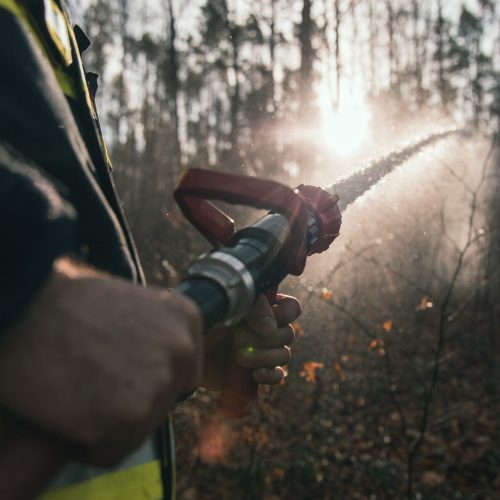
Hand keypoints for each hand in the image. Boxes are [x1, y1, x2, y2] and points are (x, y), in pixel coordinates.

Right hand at [0, 258, 202, 465]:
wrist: (24, 305)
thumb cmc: (67, 301)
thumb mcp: (132, 303)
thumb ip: (155, 334)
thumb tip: (154, 368)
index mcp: (185, 318)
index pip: (183, 372)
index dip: (149, 381)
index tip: (121, 376)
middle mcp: (182, 349)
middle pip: (164, 402)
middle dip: (132, 401)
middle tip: (93, 385)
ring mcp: (159, 383)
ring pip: (140, 428)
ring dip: (110, 424)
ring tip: (77, 395)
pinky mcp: (129, 417)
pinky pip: (112, 450)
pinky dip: (88, 445)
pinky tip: (68, 415)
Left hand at [202, 294, 300, 389]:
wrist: (187, 345)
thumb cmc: (207, 318)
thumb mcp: (229, 305)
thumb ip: (253, 308)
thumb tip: (269, 328)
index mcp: (264, 307)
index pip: (292, 308)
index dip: (285, 314)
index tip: (267, 319)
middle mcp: (267, 328)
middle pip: (288, 334)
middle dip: (265, 339)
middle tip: (237, 337)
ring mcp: (264, 350)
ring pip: (284, 355)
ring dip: (265, 357)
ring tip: (239, 357)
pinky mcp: (257, 371)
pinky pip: (278, 376)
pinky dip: (270, 376)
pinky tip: (255, 374)